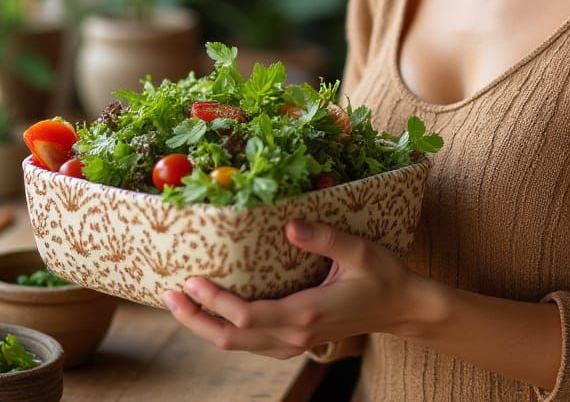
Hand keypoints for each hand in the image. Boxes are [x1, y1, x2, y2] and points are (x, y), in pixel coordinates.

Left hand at [162, 220, 428, 357]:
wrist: (401, 307)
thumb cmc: (382, 275)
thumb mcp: (359, 249)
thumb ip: (324, 237)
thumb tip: (289, 224)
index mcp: (305, 314)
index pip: (246, 316)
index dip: (214, 302)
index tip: (191, 281)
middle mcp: (295, 335)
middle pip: (231, 338)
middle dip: (195, 318)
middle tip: (168, 294)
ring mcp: (295, 344)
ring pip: (238, 345)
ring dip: (206, 326)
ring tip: (180, 301)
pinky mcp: (297, 342)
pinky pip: (251, 343)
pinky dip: (226, 330)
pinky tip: (215, 313)